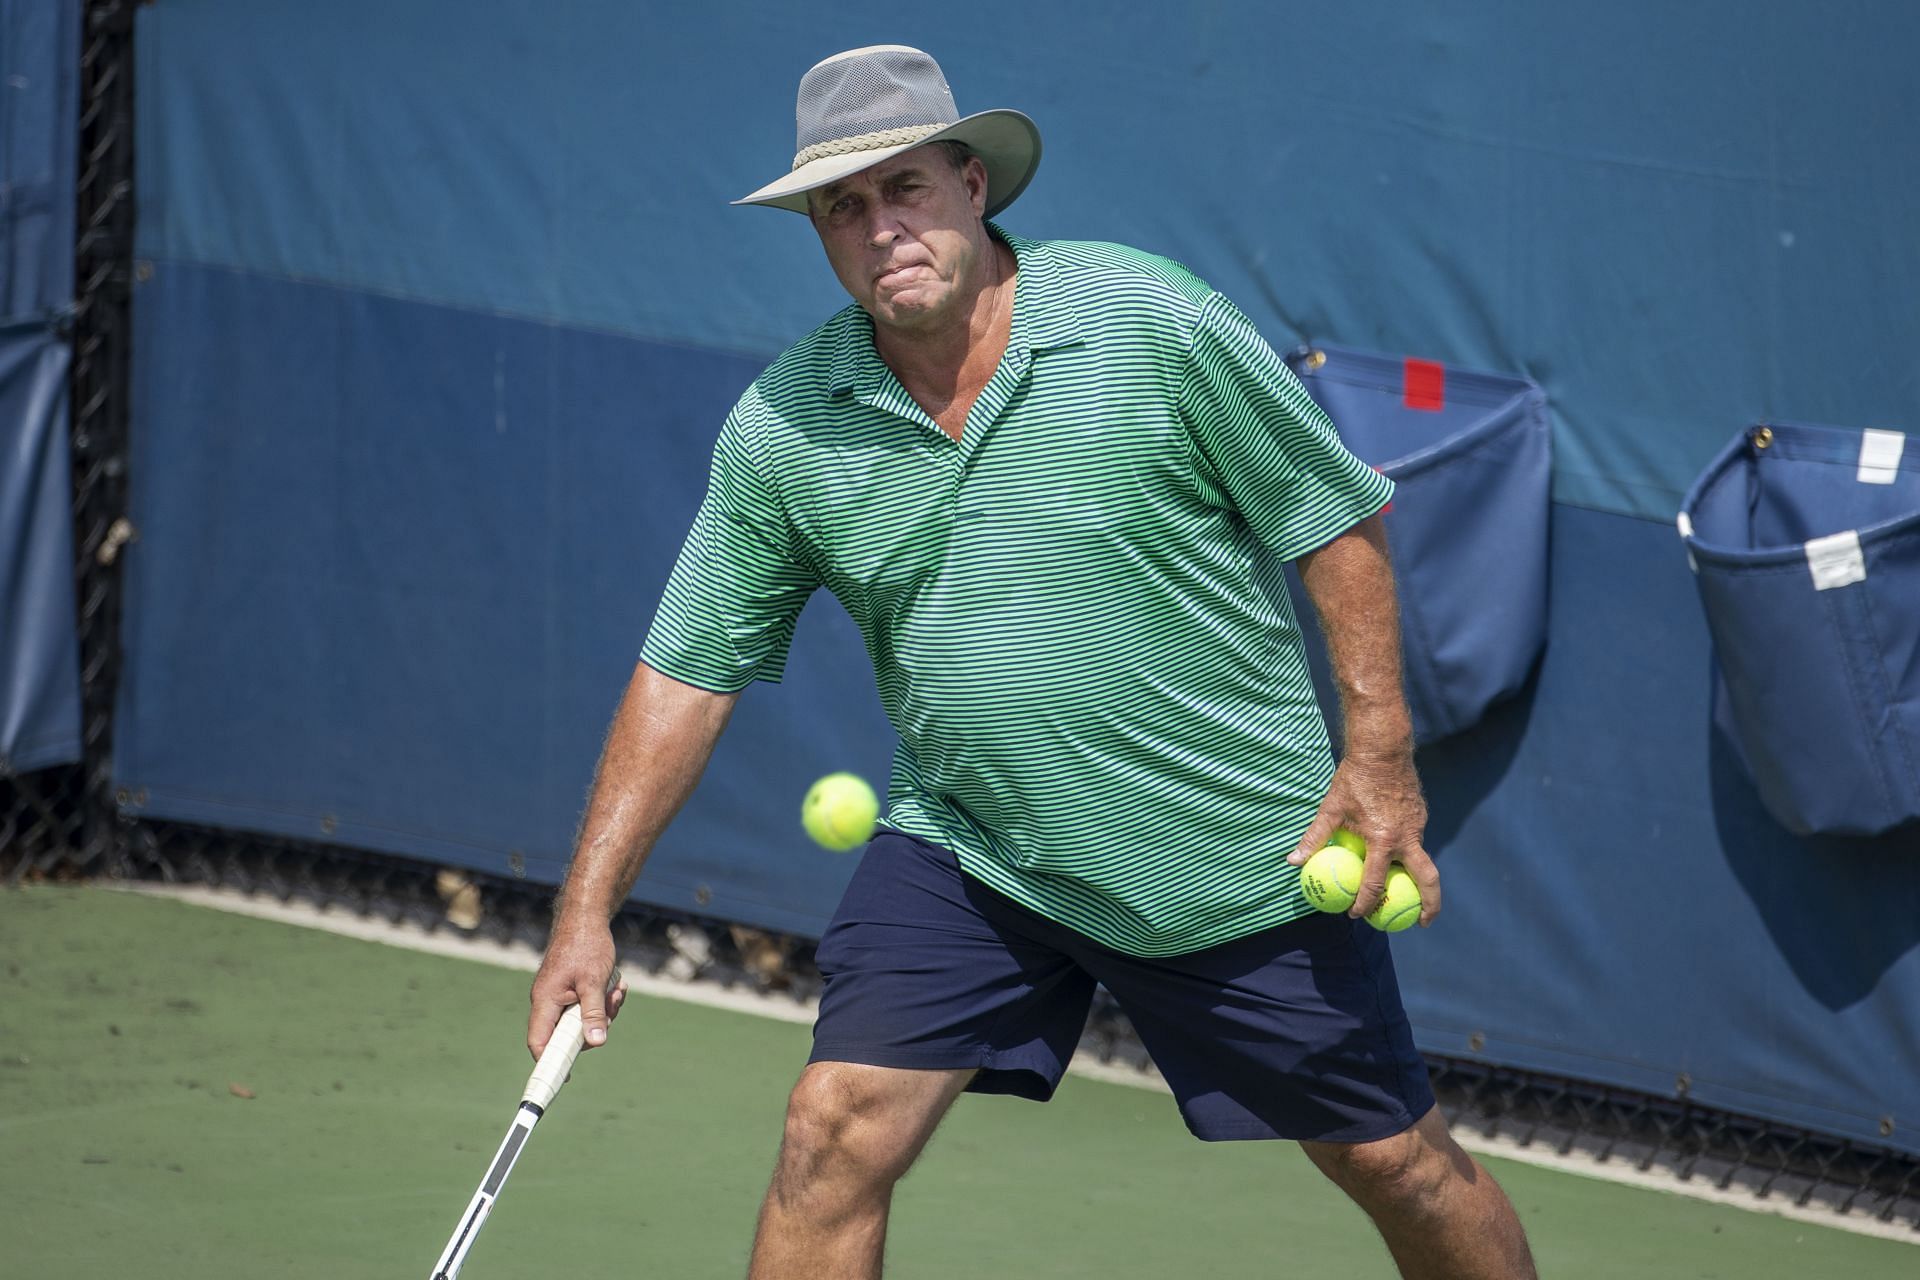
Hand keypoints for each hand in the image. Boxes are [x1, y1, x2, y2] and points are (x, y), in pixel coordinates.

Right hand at [527, 919, 627, 1058]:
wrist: (587, 917)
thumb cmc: (586, 945)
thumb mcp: (594, 982)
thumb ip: (594, 1014)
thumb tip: (596, 1043)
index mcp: (546, 1001)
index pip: (540, 1042)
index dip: (549, 1063)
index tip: (563, 1079)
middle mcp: (549, 1001)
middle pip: (569, 1034)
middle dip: (596, 1024)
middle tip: (612, 1004)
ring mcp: (561, 996)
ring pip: (584, 1020)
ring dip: (605, 1009)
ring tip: (616, 988)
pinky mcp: (573, 990)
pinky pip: (589, 1006)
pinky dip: (605, 999)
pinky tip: (616, 984)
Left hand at [1286, 752, 1439, 925]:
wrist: (1383, 750)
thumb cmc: (1353, 779)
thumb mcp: (1330, 809)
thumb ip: (1314, 837)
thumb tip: (1293, 861)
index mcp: (1383, 840)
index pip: (1375, 883)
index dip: (1365, 903)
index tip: (1356, 914)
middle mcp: (1406, 837)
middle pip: (1427, 879)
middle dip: (1429, 905)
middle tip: (1420, 923)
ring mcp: (1418, 827)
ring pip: (1423, 861)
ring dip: (1421, 881)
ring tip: (1415, 899)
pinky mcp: (1421, 817)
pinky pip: (1417, 842)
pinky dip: (1411, 856)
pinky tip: (1399, 860)